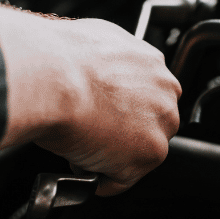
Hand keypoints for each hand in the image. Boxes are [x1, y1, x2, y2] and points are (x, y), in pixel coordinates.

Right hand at [0, 6, 181, 195]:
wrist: (55, 79)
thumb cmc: (60, 60)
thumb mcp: (90, 40)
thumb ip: (106, 59)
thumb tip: (92, 67)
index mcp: (151, 62)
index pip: (144, 93)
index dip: (118, 107)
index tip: (100, 112)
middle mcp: (164, 91)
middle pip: (148, 122)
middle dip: (120, 132)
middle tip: (87, 131)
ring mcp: (161, 123)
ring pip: (138, 151)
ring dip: (111, 155)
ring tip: (80, 145)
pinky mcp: (150, 153)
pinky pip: (123, 178)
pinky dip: (101, 179)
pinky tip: (79, 161)